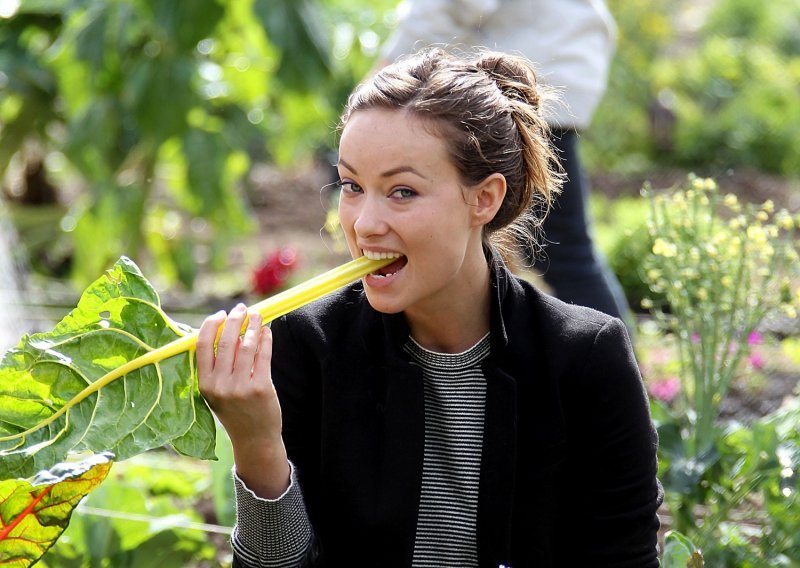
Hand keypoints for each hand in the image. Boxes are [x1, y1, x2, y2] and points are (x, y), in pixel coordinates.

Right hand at [197, 303, 289, 497]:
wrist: (254, 438)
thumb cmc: (234, 410)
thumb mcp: (217, 391)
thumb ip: (217, 365)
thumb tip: (227, 329)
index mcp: (204, 384)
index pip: (202, 345)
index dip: (211, 325)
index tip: (221, 314)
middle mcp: (220, 385)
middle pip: (226, 341)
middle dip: (235, 319)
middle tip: (242, 309)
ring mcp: (241, 387)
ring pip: (247, 345)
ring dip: (253, 325)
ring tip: (257, 316)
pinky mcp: (261, 388)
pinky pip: (264, 355)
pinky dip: (266, 339)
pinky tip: (268, 331)